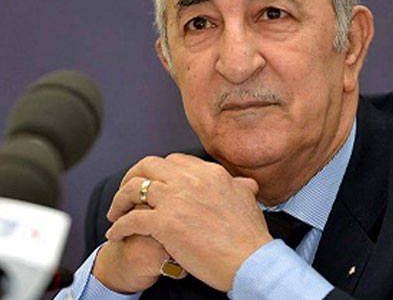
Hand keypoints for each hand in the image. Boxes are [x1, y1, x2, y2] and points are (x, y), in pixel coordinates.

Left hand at [105, 154, 272, 291]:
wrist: (250, 259)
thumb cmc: (250, 235)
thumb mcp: (247, 199)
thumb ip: (241, 186)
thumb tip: (245, 183)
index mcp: (209, 172)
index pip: (175, 161)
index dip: (158, 171)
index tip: (153, 183)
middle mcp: (190, 180)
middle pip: (149, 165)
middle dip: (133, 176)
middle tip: (127, 192)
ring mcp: (176, 200)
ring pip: (134, 188)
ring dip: (120, 200)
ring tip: (116, 213)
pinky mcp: (165, 223)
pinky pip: (131, 219)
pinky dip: (119, 227)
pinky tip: (115, 235)